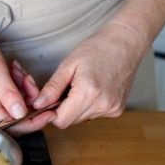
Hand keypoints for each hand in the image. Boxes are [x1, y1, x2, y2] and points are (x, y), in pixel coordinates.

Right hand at [0, 29, 54, 133]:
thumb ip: (9, 94)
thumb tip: (21, 114)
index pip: (14, 124)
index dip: (35, 121)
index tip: (51, 112)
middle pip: (17, 116)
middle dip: (30, 99)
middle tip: (29, 80)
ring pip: (16, 105)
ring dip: (23, 88)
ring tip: (17, 71)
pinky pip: (10, 97)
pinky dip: (16, 85)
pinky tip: (13, 71)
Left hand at [33, 22, 147, 127]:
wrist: (125, 44)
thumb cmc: (97, 49)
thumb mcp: (68, 65)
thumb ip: (52, 87)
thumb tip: (38, 105)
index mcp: (88, 93)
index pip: (61, 121)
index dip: (51, 112)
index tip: (50, 100)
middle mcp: (102, 104)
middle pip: (71, 121)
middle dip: (63, 109)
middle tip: (66, 88)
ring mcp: (112, 108)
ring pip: (82, 118)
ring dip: (76, 107)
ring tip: (81, 86)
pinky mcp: (117, 109)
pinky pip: (94, 114)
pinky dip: (89, 106)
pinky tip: (93, 90)